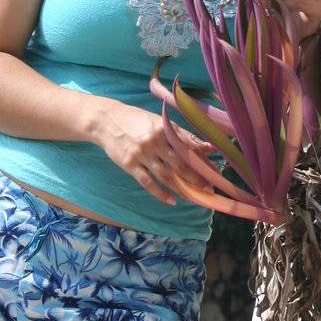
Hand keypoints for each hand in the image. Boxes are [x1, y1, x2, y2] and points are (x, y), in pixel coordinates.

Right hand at [99, 102, 219, 205]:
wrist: (106, 121)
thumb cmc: (136, 120)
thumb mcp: (159, 122)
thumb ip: (182, 135)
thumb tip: (207, 148)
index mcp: (163, 129)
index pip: (188, 147)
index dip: (202, 161)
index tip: (215, 173)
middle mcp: (154, 141)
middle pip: (180, 164)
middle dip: (196, 178)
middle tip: (208, 189)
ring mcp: (141, 154)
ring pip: (166, 175)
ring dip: (182, 188)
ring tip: (194, 197)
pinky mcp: (129, 165)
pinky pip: (148, 183)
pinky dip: (161, 193)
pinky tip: (172, 200)